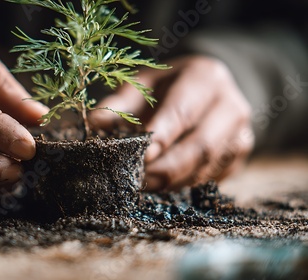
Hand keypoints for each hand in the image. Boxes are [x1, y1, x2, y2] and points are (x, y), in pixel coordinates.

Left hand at [91, 56, 253, 190]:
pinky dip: (186, 184)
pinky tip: (165, 184)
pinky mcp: (239, 154)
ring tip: (146, 185)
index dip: (162, 136)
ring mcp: (240, 131)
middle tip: (139, 182)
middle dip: (167, 168)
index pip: (183, 111)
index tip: (141, 157)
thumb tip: (93, 123)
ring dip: (175, 181)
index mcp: (205, 77)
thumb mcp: (142, 83)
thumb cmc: (166, 85)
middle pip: (201, 145)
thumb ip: (118, 103)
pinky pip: (213, 177)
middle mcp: (231, 104)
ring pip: (208, 166)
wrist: (204, 88)